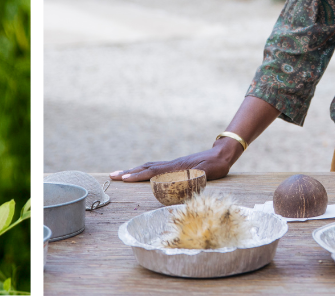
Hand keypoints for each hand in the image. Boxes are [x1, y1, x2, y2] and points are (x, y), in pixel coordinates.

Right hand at [109, 141, 239, 181]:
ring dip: (134, 170)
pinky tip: (141, 172)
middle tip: (112, 176)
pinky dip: (144, 169)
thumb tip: (178, 181)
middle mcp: (171, 164)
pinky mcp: (176, 165)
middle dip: (128, 172)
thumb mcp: (207, 173)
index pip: (153, 171)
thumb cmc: (216, 166)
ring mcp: (172, 164)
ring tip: (121, 174)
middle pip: (145, 167)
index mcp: (176, 167)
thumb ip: (194, 176)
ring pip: (149, 166)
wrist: (222, 154)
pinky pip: (155, 167)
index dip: (138, 175)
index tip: (124, 179)